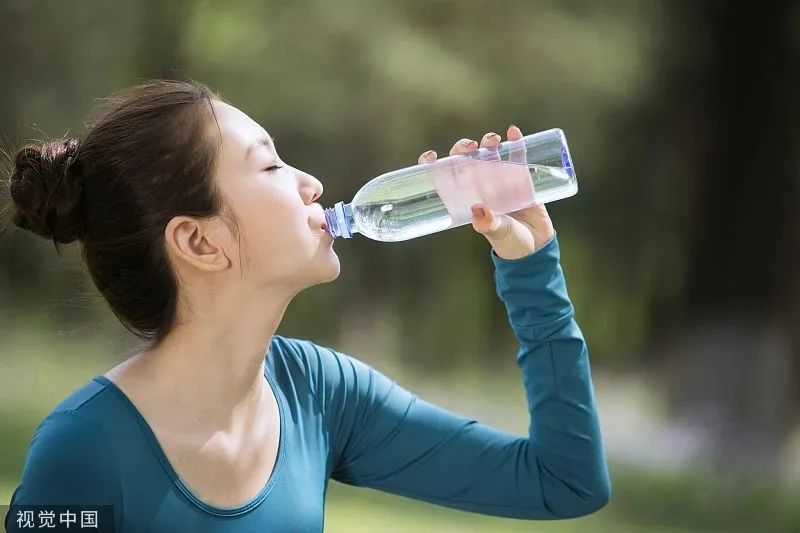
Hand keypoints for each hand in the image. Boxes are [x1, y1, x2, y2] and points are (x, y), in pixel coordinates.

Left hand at [418, 125, 554, 259]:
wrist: (537, 246)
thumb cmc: (509, 243)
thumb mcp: (496, 233)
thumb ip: (487, 223)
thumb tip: (478, 209)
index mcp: (466, 199)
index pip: (444, 178)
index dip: (433, 165)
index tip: (430, 156)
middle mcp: (480, 187)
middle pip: (465, 161)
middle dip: (463, 149)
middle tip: (470, 147)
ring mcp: (500, 180)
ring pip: (489, 154)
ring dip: (488, 143)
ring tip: (492, 140)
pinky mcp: (521, 178)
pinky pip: (517, 156)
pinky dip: (515, 144)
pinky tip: (513, 132)